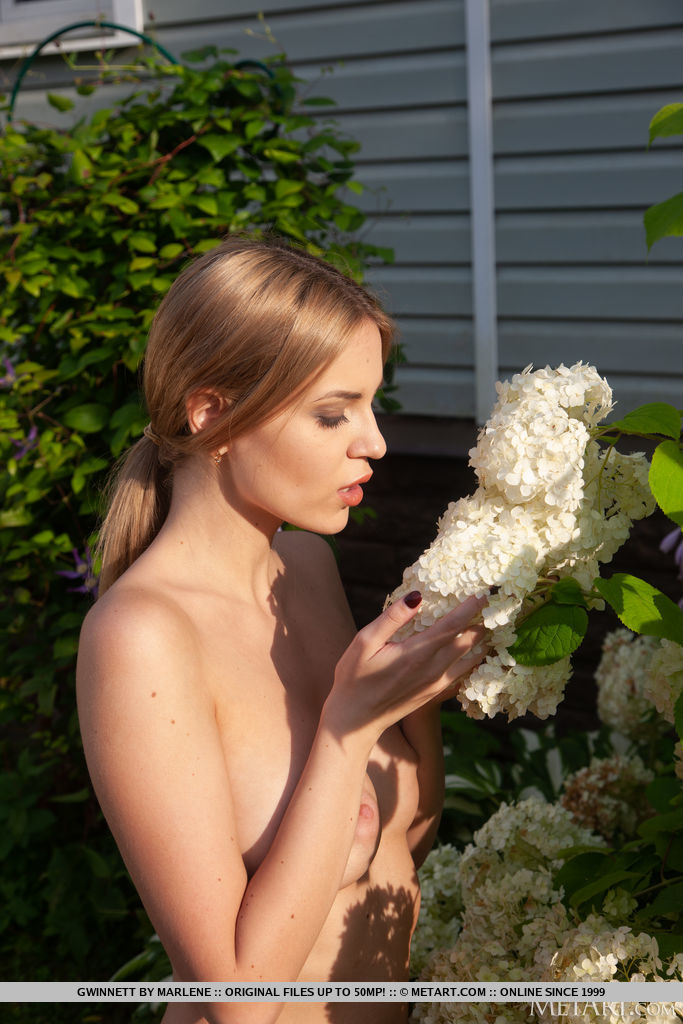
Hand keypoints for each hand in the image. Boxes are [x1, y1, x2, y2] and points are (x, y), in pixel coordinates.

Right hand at [324, 591, 487, 742]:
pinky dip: (474, 660)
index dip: (471, 607)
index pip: (454, 625)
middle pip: (470, 641)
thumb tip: (417, 596)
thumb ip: (392, 618)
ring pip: (472, 660)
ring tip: (491, 625)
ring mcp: (437, 684)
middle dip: (483, 621)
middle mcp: (433, 669)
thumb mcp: (364, 642)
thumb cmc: (354, 677)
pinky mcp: (436, 694)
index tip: (485, 592)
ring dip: (483, 642)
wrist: (355, 720)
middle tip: (495, 604)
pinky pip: (464, 674)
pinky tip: (476, 652)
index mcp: (417, 652)